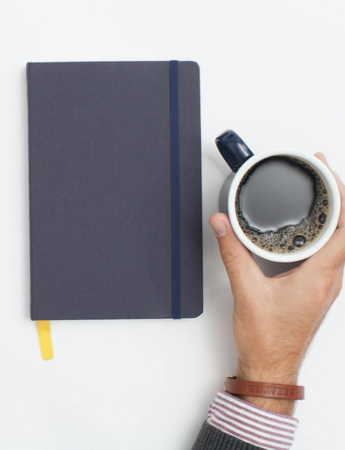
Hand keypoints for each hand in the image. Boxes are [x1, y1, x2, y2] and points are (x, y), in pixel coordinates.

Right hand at [209, 152, 344, 414]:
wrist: (272, 367)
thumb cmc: (267, 339)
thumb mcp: (245, 290)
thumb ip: (232, 252)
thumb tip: (222, 224)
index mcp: (320, 275)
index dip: (341, 193)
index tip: (326, 170)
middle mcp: (330, 278)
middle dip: (339, 194)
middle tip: (322, 170)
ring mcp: (327, 283)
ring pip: (342, 240)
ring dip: (336, 213)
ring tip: (320, 191)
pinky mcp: (317, 287)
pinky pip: (331, 252)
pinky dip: (326, 231)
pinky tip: (310, 226)